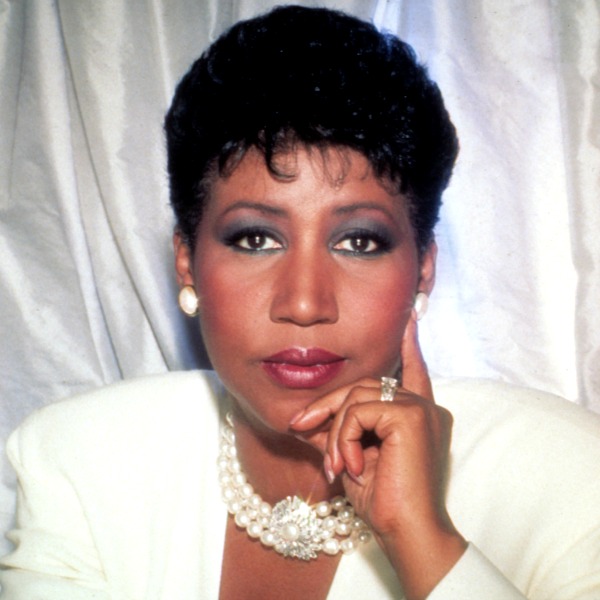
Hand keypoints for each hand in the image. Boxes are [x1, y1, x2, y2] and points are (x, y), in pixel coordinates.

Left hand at [289, 315, 465, 598]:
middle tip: (298, 425)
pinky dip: (344, 438)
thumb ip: (340, 429)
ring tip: (334, 465)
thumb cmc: (383, 500)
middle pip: (365, 383)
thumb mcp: (354, 456)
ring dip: (335, 431)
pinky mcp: (411, 415)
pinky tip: (350, 467)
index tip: (410, 317)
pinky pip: (359, 412)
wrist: (406, 532)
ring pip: (357, 395)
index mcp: (417, 414)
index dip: (409, 344)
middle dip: (329, 404)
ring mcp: (420, 408)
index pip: (414, 369)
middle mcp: (424, 405)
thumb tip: (305, 416)